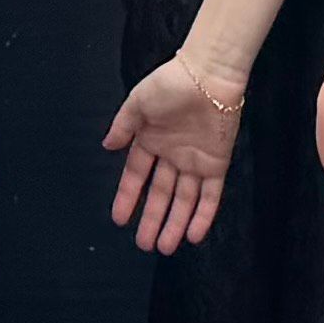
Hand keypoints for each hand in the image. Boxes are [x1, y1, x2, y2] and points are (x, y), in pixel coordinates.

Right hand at [100, 50, 244, 254]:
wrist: (208, 75)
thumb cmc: (172, 82)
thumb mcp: (138, 102)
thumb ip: (123, 127)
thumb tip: (106, 146)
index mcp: (151, 140)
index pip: (136, 176)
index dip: (127, 198)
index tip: (119, 219)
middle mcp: (172, 155)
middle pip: (160, 195)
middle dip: (152, 220)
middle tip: (144, 244)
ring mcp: (194, 161)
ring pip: (184, 201)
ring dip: (175, 224)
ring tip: (165, 247)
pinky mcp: (217, 164)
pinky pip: (210, 196)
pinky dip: (203, 215)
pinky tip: (194, 234)